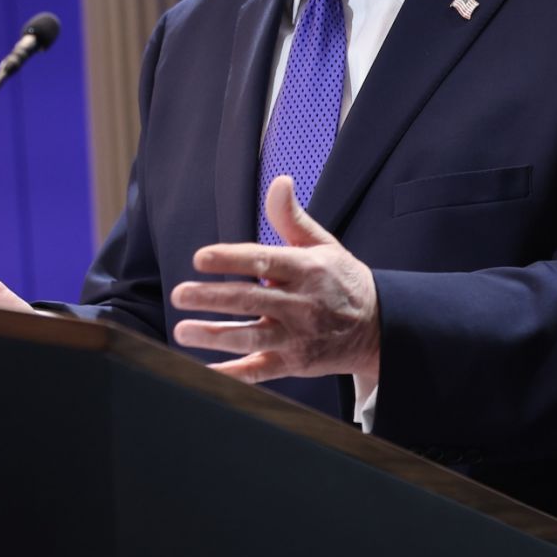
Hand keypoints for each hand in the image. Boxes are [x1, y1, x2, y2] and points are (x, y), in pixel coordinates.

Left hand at [170, 176, 380, 384]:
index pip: (264, 261)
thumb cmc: (341, 279)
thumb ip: (292, 217)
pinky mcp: (294, 364)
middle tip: (179, 293)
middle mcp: (301, 304)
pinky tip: (206, 372)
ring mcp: (297, 337)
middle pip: (251, 300)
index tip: (200, 258)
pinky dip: (232, 374)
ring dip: (214, 336)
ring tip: (182, 330)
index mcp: (307, 270)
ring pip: (251, 338)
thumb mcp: (323, 244)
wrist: (377, 326)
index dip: (231, 259)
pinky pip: (259, 371)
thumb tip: (279, 182)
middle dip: (212, 298)